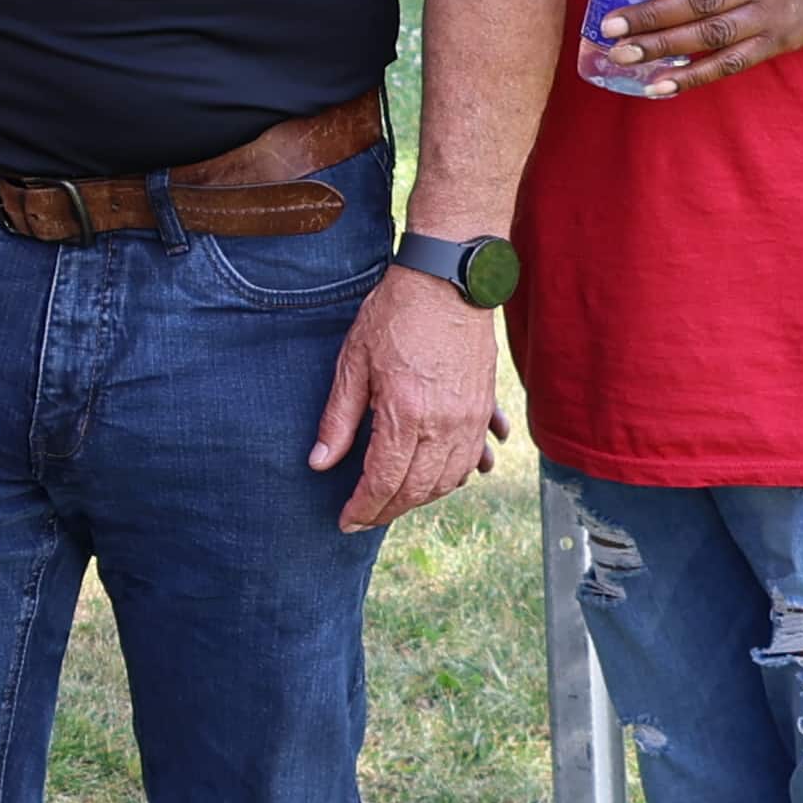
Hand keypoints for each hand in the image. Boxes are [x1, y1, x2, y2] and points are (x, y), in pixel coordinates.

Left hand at [310, 266, 507, 532]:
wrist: (447, 280)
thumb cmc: (393, 314)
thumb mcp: (352, 363)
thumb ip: (337, 419)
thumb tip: (319, 463)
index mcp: (405, 413)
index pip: (384, 482)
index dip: (363, 508)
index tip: (346, 522)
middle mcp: (443, 423)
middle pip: (418, 489)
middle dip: (388, 510)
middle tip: (364, 517)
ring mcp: (470, 418)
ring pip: (449, 480)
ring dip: (421, 497)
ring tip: (393, 500)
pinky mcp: (484, 408)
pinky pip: (473, 457)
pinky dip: (454, 475)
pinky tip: (436, 478)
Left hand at [589, 0, 802, 89]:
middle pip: (702, 1)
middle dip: (652, 15)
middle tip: (610, 25)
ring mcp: (770, 16)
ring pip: (711, 36)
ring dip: (664, 47)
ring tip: (622, 54)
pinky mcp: (772, 46)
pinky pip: (728, 64)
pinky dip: (691, 77)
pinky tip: (658, 84)